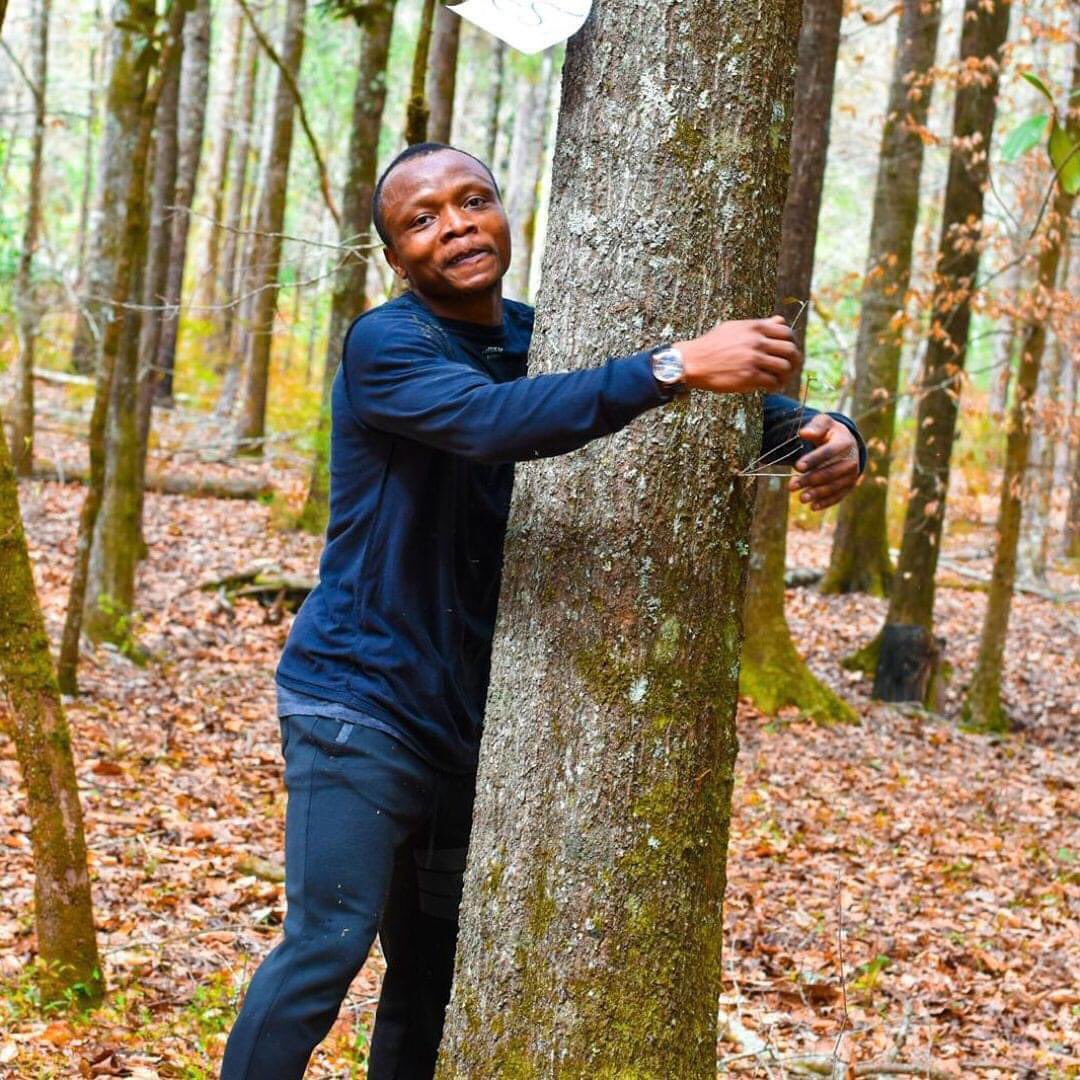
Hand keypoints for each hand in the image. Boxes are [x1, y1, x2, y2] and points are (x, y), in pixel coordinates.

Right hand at [676, 315, 800, 393]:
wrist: (692, 362)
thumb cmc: (712, 345)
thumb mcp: (735, 328)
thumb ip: (760, 325)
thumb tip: (781, 320)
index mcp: (755, 327)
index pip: (786, 332)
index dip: (791, 343)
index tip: (787, 352)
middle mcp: (757, 342)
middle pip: (790, 350)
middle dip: (794, 361)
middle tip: (790, 368)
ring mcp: (754, 359)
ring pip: (784, 367)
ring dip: (785, 376)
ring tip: (780, 380)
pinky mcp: (749, 376)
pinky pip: (772, 382)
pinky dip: (775, 386)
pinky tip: (771, 388)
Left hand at [790, 415, 859, 510]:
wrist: (847, 443)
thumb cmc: (830, 433)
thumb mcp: (824, 424)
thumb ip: (815, 427)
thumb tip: (804, 433)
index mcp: (845, 443)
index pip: (828, 452)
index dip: (813, 460)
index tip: (797, 467)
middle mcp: (852, 460)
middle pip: (829, 472)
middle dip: (809, 480)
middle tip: (792, 486)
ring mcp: (852, 475)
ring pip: (833, 486)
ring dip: (816, 493)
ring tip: (801, 498)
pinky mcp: (850, 486)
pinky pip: (838, 496)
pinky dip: (826, 502)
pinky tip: (813, 506)